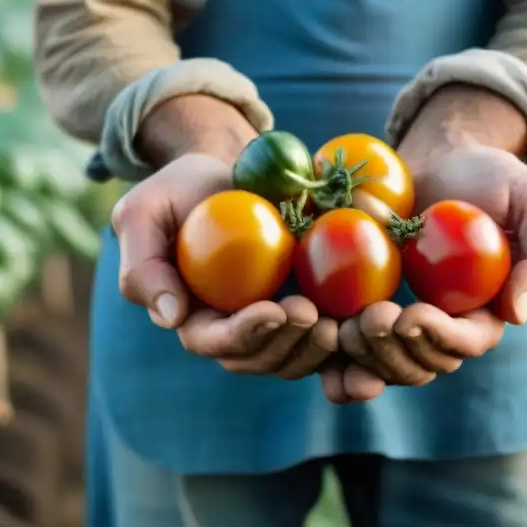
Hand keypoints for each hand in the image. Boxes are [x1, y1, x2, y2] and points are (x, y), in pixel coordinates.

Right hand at [113, 97, 337, 378]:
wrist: (228, 169)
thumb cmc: (178, 190)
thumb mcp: (144, 213)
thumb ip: (144, 265)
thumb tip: (168, 317)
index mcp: (195, 318)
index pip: (215, 341)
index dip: (245, 334)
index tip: (273, 309)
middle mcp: (238, 330)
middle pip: (263, 357)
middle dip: (291, 345)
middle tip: (316, 317)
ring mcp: (279, 322)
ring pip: (302, 354)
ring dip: (324, 348)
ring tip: (348, 322)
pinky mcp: (315, 305)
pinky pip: (337, 336)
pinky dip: (358, 346)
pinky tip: (382, 330)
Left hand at [332, 86, 526, 397]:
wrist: (437, 157)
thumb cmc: (491, 176)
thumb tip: (518, 314)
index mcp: (485, 313)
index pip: (465, 343)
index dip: (440, 339)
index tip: (413, 315)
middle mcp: (442, 328)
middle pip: (420, 364)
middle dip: (394, 352)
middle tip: (371, 319)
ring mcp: (399, 324)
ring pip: (381, 365)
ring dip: (361, 358)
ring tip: (343, 327)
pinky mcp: (360, 311)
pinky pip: (344, 353)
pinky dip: (331, 361)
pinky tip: (317, 345)